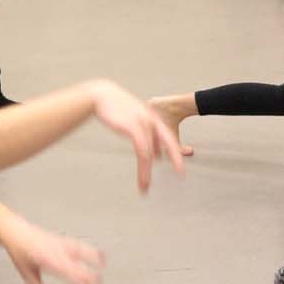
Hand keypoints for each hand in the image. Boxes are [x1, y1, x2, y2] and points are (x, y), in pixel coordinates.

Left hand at [2, 216, 104, 283]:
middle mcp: (55, 251)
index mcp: (46, 260)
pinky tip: (100, 254)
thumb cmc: (20, 254)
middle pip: (75, 263)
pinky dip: (90, 249)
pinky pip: (78, 244)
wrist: (15, 232)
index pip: (65, 271)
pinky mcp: (62, 239)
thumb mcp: (28, 275)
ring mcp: (60, 244)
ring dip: (93, 256)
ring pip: (80, 249)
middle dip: (88, 273)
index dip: (77, 278)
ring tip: (104, 263)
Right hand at [88, 80, 184, 194]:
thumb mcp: (136, 121)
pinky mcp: (131, 127)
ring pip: (149, 152)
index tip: (180, 170)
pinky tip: (141, 174)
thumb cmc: (119, 109)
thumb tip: (157, 156)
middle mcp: (151, 121)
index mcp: (154, 120)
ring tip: (145, 186)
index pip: (169, 139)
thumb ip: (148, 137)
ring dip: (146, 172)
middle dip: (176, 158)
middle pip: (168, 142)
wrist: (102, 96)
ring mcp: (141, 123)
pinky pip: (140, 149)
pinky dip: (142, 165)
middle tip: (181, 174)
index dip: (176, 154)